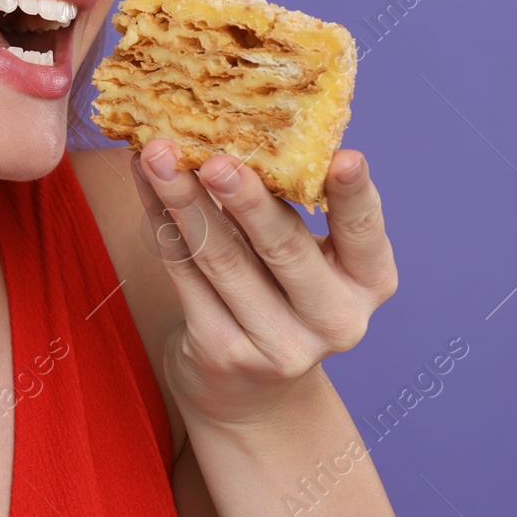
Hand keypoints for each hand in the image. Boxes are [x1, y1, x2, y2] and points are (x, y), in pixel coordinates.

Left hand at [131, 138, 398, 427]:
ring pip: (223, 258)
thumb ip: (296, 206)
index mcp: (370, 282)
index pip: (365, 231)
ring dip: (183, 200)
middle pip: (283, 248)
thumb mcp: (312, 262)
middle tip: (214, 158)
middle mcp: (335, 320)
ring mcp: (279, 344)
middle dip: (244, 198)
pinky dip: (162, 224)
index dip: (354, 194)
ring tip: (157, 155)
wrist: (250, 395)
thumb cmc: (283, 297)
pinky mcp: (223, 352)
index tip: (345, 156)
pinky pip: (185, 275)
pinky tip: (146, 186)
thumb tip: (246, 122)